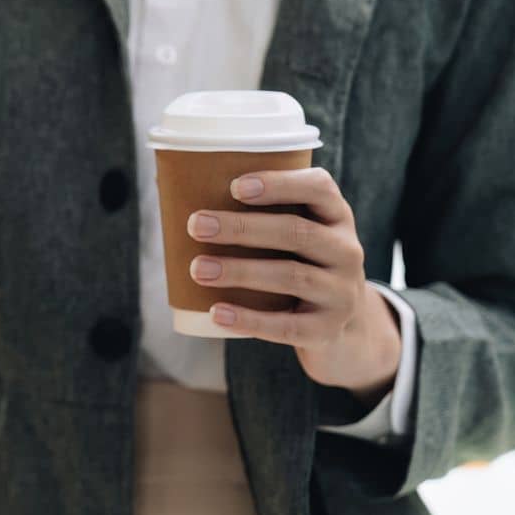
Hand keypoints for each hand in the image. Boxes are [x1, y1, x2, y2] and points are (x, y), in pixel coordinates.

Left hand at [186, 168, 400, 405]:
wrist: (341, 327)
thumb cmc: (298, 265)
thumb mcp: (293, 236)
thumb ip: (252, 212)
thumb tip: (167, 184)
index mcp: (335, 217)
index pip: (319, 188)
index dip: (279, 184)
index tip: (234, 186)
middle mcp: (346, 251)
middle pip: (296, 232)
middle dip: (242, 227)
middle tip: (195, 225)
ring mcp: (341, 293)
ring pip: (291, 276)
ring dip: (240, 270)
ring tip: (197, 268)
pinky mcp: (327, 331)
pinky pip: (287, 326)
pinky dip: (249, 319)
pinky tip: (216, 312)